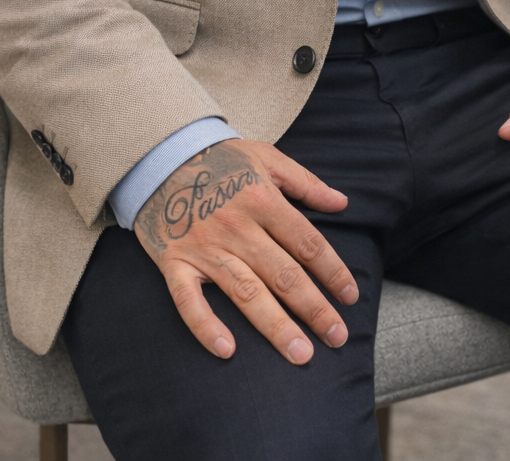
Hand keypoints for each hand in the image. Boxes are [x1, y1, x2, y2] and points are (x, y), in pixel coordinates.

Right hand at [134, 139, 357, 363]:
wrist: (159, 155)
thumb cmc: (219, 157)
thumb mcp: (266, 157)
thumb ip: (305, 182)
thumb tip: (341, 202)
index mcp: (262, 199)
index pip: (307, 243)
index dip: (332, 271)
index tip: (350, 296)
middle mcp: (237, 227)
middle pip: (284, 275)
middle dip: (314, 309)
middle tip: (337, 337)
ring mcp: (205, 247)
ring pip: (246, 293)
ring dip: (276, 326)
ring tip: (301, 354)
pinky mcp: (174, 262)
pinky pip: (188, 300)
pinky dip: (206, 326)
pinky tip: (227, 350)